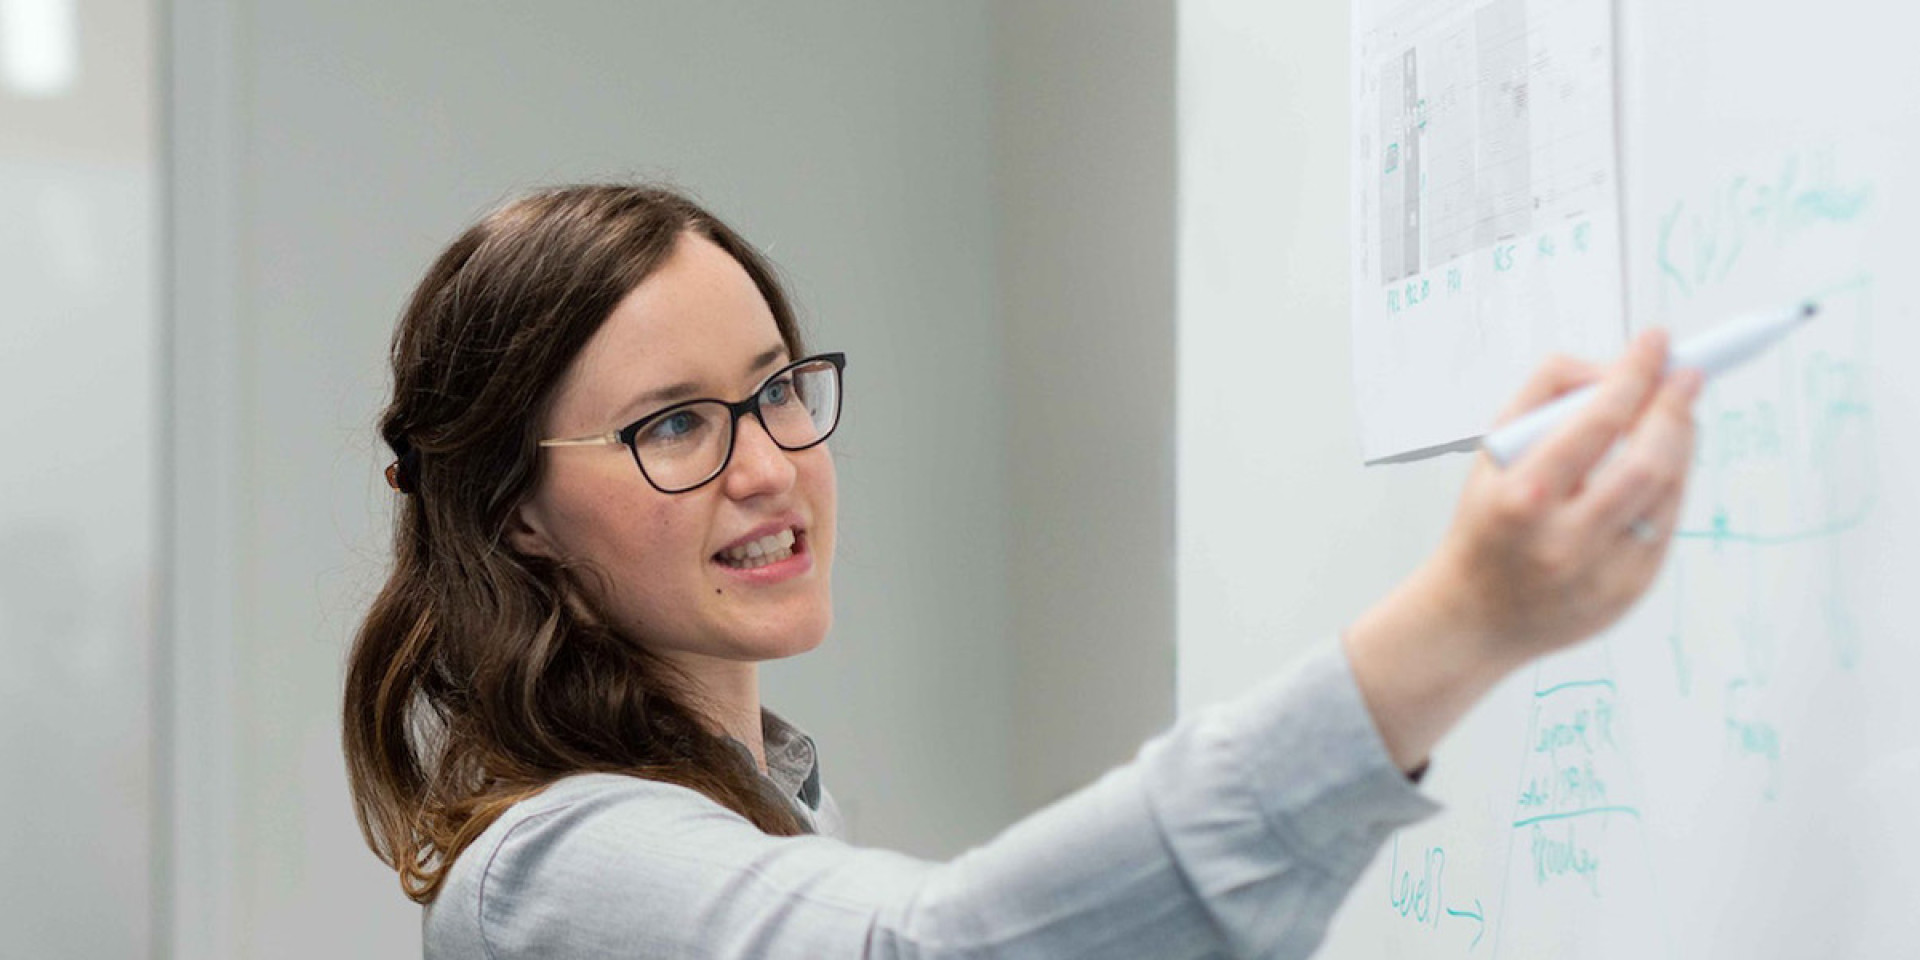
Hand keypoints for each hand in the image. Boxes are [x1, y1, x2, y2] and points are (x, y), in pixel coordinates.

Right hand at [1429, 328, 1701, 667]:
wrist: (1474, 616)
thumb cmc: (1487, 521)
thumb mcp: (1491, 453)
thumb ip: (1544, 397)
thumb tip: (1612, 368)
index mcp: (1523, 498)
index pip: (1596, 424)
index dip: (1634, 375)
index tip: (1655, 341)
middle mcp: (1564, 541)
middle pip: (1648, 462)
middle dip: (1674, 408)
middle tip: (1687, 373)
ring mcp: (1602, 572)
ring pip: (1668, 492)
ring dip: (1682, 442)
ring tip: (1676, 412)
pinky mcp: (1629, 591)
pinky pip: (1666, 523)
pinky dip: (1672, 483)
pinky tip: (1662, 461)